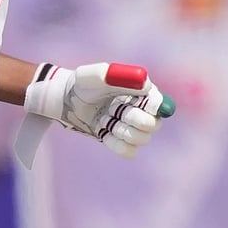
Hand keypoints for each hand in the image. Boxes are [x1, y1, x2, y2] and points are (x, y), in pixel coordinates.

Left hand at [25, 62, 168, 157]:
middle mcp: (142, 110)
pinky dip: (116, 144)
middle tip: (115, 110)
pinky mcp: (123, 141)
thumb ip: (116, 75)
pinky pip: (129, 152)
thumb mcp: (92, 75)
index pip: (160, 103)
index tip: (141, 105)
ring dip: (122, 131)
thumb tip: (144, 83)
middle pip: (154, 124)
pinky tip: (103, 132)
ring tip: (106, 120)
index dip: (155, 107)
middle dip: (134, 119)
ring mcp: (133, 127)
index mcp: (142, 91)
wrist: (67, 101)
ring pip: (142, 139)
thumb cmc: (82, 84)